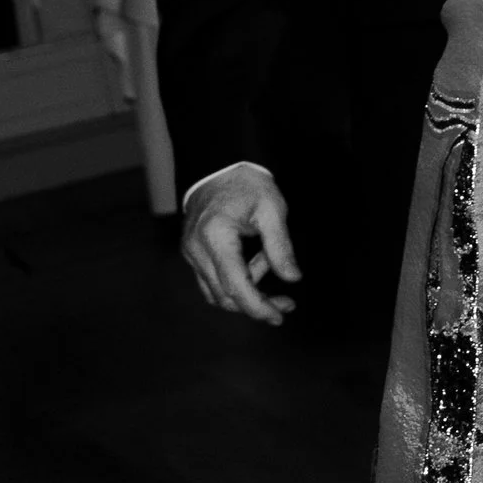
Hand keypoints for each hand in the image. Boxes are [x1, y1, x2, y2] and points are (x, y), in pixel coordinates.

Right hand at [181, 160, 301, 322]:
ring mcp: (190, 253)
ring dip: (246, 294)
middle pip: (225, 296)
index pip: (237, 286)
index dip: (259, 307)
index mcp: (216, 237)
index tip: (280, 316)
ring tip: (270, 267)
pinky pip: (211, 281)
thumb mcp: (272, 210)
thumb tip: (292, 278)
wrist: (218, 166)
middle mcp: (197, 249)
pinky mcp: (192, 253)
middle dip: (257, 305)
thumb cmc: (247, 184)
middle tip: (286, 304)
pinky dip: (234, 282)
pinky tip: (255, 264)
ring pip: (216, 293)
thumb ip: (281, 247)